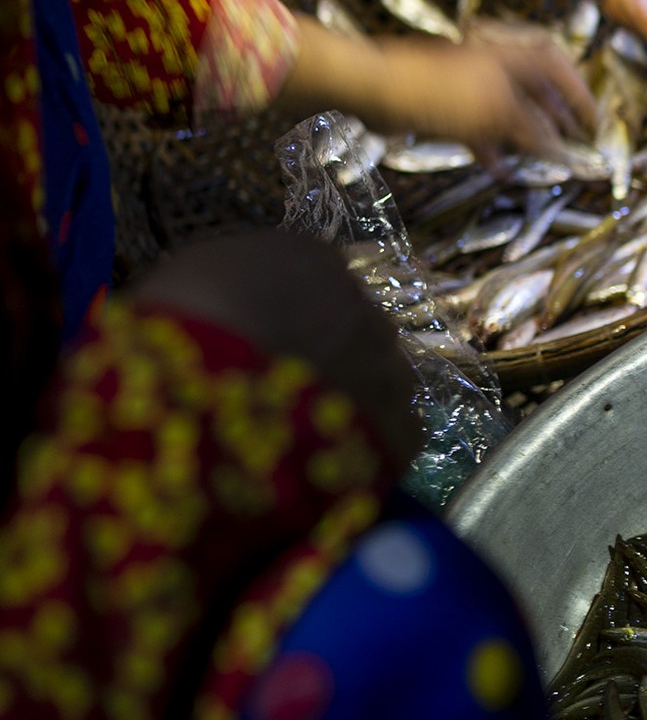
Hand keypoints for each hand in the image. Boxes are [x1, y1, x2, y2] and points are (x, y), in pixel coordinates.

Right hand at [134, 230, 421, 464]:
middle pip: (355, 326)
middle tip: (286, 388)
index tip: (267, 339)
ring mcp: (390, 371)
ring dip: (357, 396)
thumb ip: (231, 284)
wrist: (201, 409)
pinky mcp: (402, 433)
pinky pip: (399, 432)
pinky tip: (336, 459)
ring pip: (385, 377)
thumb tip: (237, 304)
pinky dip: (373, 443)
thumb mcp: (187, 281)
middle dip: (329, 353)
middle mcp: (364, 308)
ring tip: (312, 428)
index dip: (291, 313)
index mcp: (311, 261)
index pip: (316, 276)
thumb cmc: (172, 334)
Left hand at [371, 35, 596, 162]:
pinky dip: (493, 146)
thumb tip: (561, 150)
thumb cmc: (441, 92)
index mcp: (511, 56)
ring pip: (509, 111)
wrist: (376, 87)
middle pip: (535, 90)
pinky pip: (480, 127)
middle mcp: (494, 65)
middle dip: (555, 118)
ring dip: (525, 136)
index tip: (593, 122)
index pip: (558, 66)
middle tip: (571, 142)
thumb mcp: (498, 113)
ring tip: (541, 159)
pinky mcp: (447, 105)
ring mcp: (469, 85)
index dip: (579, 94)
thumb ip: (534, 132)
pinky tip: (500, 169)